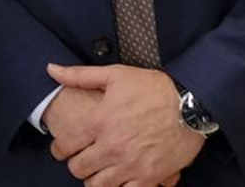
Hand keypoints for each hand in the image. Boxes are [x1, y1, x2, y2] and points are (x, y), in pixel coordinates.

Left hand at [45, 63, 202, 186]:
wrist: (193, 105)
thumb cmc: (154, 89)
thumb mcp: (115, 74)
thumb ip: (80, 75)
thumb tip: (52, 69)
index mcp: (99, 121)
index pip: (65, 145)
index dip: (59, 148)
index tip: (62, 148)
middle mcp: (112, 146)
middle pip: (78, 169)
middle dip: (76, 164)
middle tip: (82, 158)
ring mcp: (131, 164)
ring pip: (98, 186)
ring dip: (95, 179)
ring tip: (99, 170)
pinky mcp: (150, 177)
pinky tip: (120, 179)